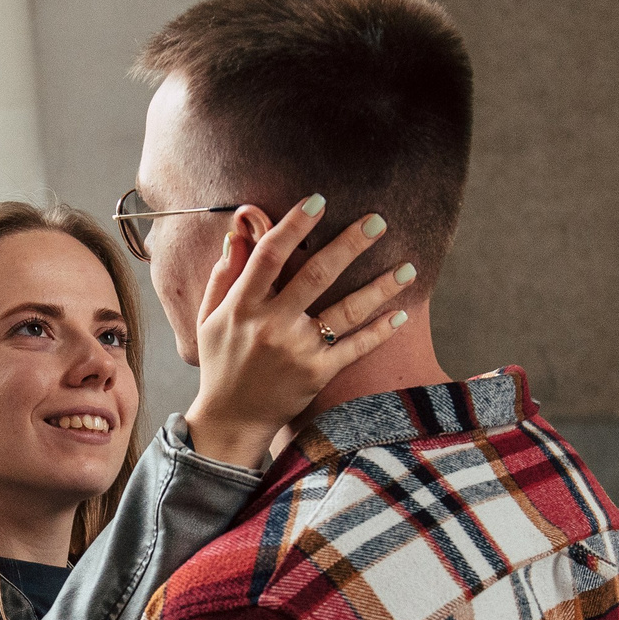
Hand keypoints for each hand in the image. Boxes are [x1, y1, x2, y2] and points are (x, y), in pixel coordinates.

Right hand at [181, 194, 414, 469]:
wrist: (232, 419)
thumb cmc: (222, 361)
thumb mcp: (210, 316)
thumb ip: (225, 273)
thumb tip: (239, 230)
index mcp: (242, 306)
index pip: (269, 255)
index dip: (293, 224)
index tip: (318, 200)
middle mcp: (271, 325)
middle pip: (317, 275)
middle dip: (350, 244)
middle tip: (378, 221)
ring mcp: (297, 351)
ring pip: (346, 311)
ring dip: (380, 287)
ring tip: (408, 268)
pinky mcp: (317, 374)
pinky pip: (355, 348)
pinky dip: (380, 332)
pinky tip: (401, 315)